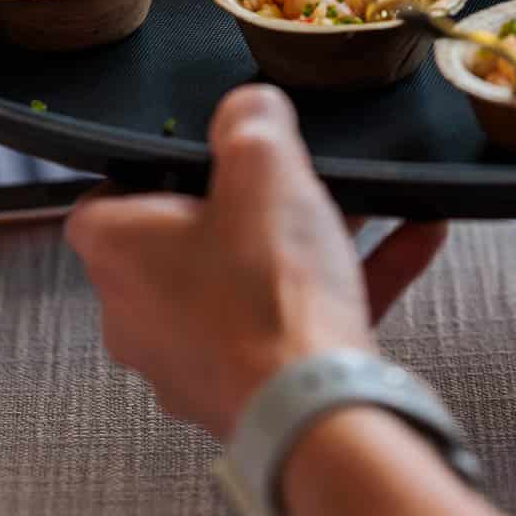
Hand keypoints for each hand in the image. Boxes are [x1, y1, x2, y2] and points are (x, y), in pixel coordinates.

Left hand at [65, 85, 446, 438]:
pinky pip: (296, 321)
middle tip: (284, 176)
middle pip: (185, 239)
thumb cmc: (265, 290)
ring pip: (248, 280)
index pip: (105, 201)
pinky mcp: (251, 388)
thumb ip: (251, 117)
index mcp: (119, 255)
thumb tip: (248, 106)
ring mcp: (194, 360)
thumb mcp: (262, 164)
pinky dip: (344, 280)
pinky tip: (410, 237)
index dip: (148, 169)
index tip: (196, 152)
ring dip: (302, 241)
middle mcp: (140, 315)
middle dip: (242, 205)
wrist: (314, 409)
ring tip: (363, 199)